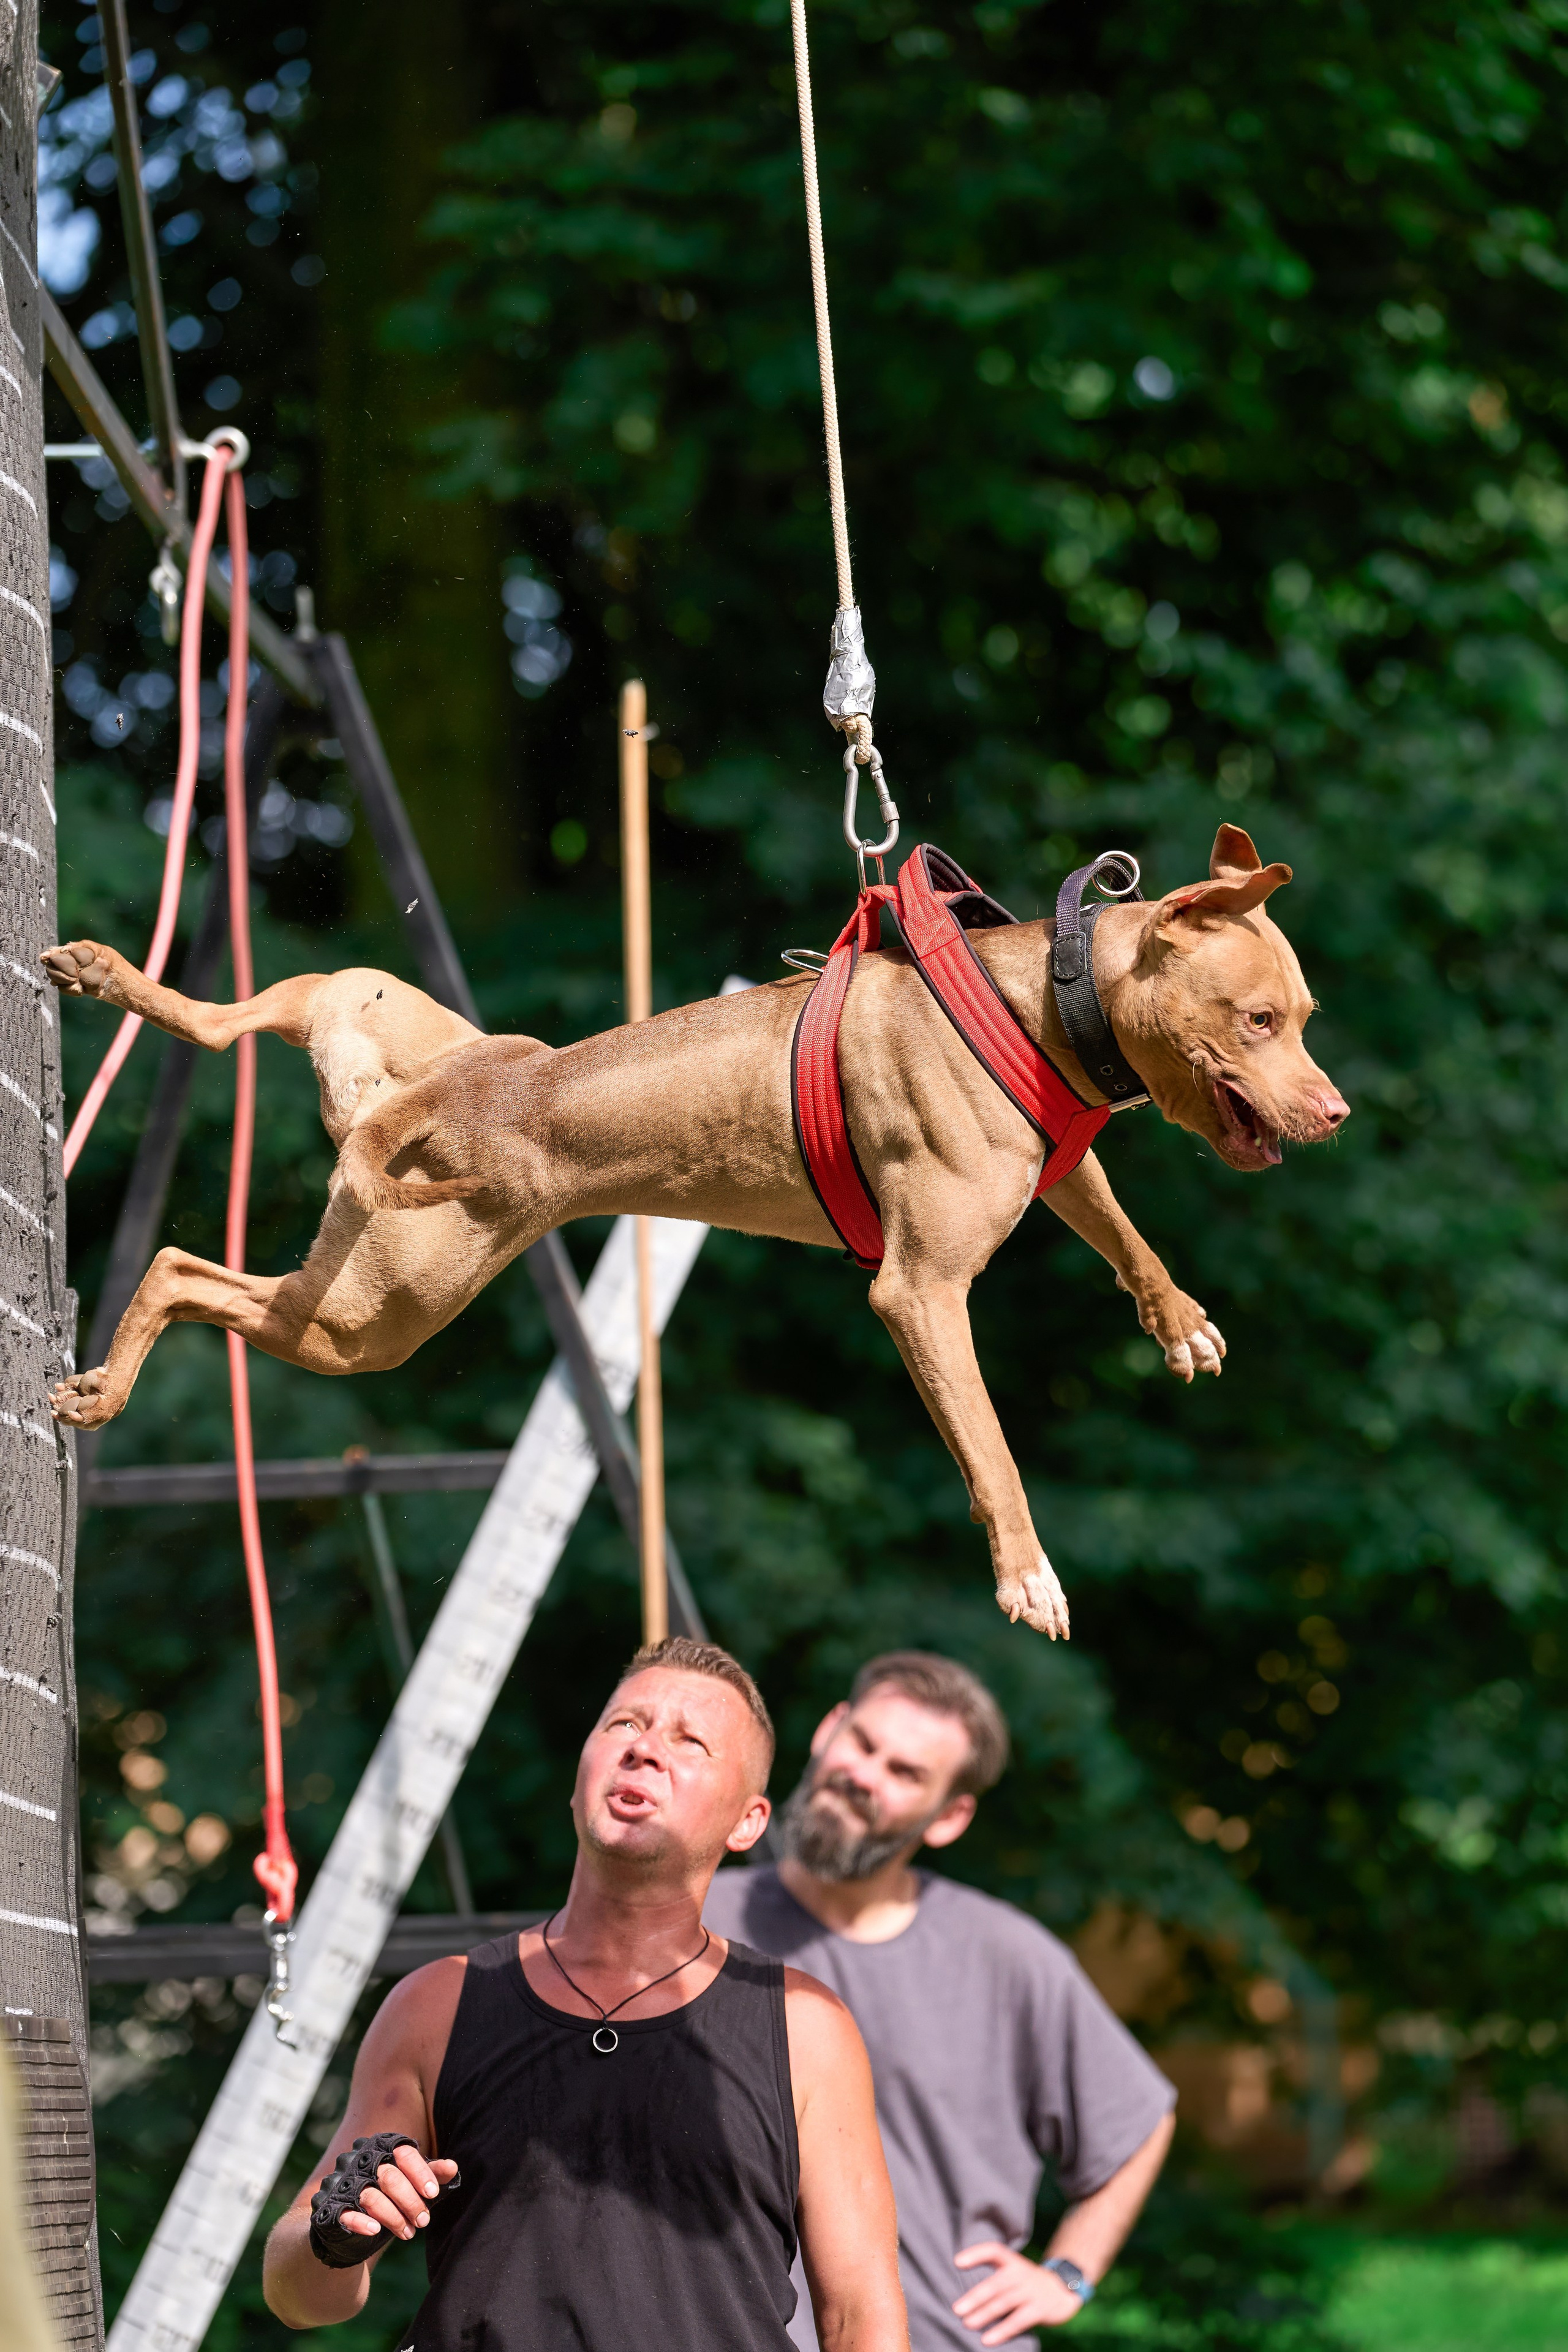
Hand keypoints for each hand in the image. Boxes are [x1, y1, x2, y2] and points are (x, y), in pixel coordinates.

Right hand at [336, 2145, 459, 2244]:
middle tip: (424, 2221)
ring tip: (409, 2233)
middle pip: (389, 2177)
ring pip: (371, 2197)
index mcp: (383, 2150)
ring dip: (394, 2217)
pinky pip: (346, 2213)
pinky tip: (376, 2230)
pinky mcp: (332, 2208)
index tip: (433, 2193)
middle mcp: (361, 2163)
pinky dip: (361, 2222)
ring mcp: (345, 2185)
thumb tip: (453, 2167)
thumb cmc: (388, 2198)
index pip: (403, 2153)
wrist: (348, 2224)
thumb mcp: (411, 2185)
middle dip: (410, 2201)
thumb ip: (431, 2175)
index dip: (420, 2172)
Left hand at [952, 2243, 1083, 2340]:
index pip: (994, 2250)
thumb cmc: (1028, 2282)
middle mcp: (1021, 2273)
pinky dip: (1002, 2331)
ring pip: (1004, 2303)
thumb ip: (995, 2278)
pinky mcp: (1040, 2309)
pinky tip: (988, 2340)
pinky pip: (1018, 2320)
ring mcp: (1031, 2291)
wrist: (1064, 2289)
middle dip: (975, 2297)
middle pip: (995, 2284)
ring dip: (984, 2314)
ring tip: (967, 2324)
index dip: (975, 2254)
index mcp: (1012, 2261)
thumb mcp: (1015, 2271)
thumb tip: (965, 2299)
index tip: (957, 2262)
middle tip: (957, 2309)